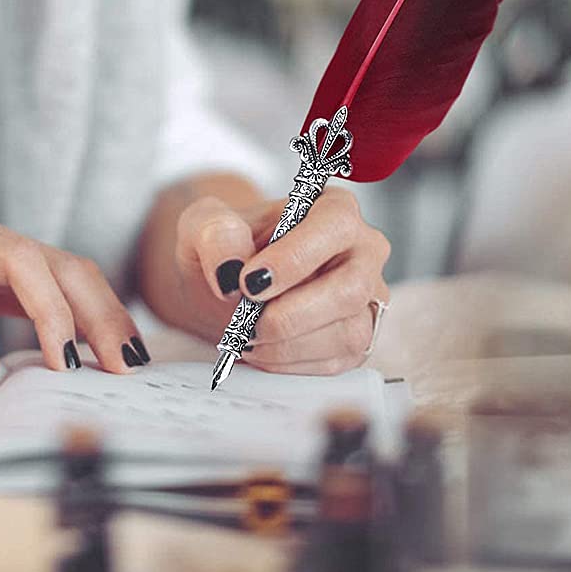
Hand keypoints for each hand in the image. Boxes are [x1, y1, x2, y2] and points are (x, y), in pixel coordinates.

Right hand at [0, 174, 148, 379]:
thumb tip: (41, 353)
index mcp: (0, 253)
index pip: (73, 274)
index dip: (109, 311)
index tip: (133, 358)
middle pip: (63, 265)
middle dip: (100, 315)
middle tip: (121, 368)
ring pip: (22, 262)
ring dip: (53, 314)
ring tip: (68, 364)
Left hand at [174, 186, 389, 374]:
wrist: (228, 283)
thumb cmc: (227, 246)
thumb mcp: (204, 225)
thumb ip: (215, 233)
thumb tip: (231, 264)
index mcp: (334, 208)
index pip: (334, 226)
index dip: (293, 258)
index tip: (249, 282)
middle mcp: (362, 251)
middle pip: (350, 289)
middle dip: (291, 315)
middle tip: (245, 322)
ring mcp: (366, 298)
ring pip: (348, 333)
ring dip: (287, 345)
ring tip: (245, 335)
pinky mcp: (357, 339)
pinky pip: (337, 362)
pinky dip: (290, 363)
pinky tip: (259, 349)